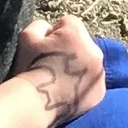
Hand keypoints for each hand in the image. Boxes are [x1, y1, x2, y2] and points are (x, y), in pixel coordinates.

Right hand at [20, 13, 106, 127]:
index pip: (68, 23)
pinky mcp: (100, 92)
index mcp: (77, 34)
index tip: (45, 49)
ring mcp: (99, 73)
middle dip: (70, 50)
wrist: (35, 104)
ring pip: (89, 63)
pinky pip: (92, 82)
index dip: (54, 34)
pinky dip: (83, 85)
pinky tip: (67, 91)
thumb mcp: (27, 36)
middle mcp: (94, 51)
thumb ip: (41, 25)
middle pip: (82, 43)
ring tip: (59, 80)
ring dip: (78, 67)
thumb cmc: (30, 68)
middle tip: (52, 66)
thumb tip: (50, 29)